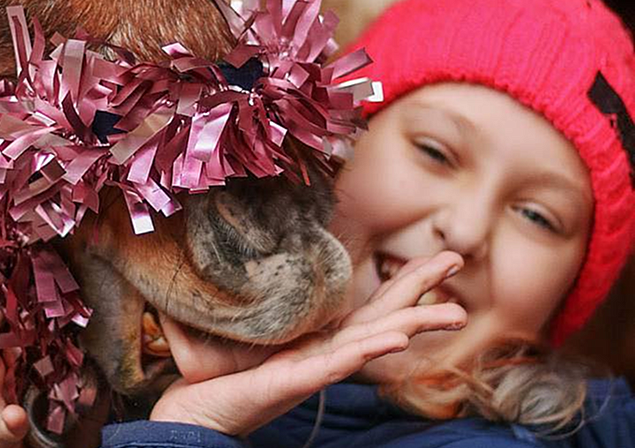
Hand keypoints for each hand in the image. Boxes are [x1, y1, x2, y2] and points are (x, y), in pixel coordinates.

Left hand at [149, 251, 466, 435]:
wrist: (196, 409)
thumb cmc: (216, 371)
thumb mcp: (237, 320)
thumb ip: (244, 286)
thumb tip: (232, 244)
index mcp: (320, 337)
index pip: (372, 306)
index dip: (404, 281)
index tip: (438, 255)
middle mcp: (326, 353)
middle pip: (385, 316)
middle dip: (422, 289)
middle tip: (458, 257)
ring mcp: (314, 368)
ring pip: (372, 342)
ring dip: (412, 326)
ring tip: (453, 312)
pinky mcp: (293, 382)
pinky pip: (336, 365)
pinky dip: (366, 353)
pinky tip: (392, 341)